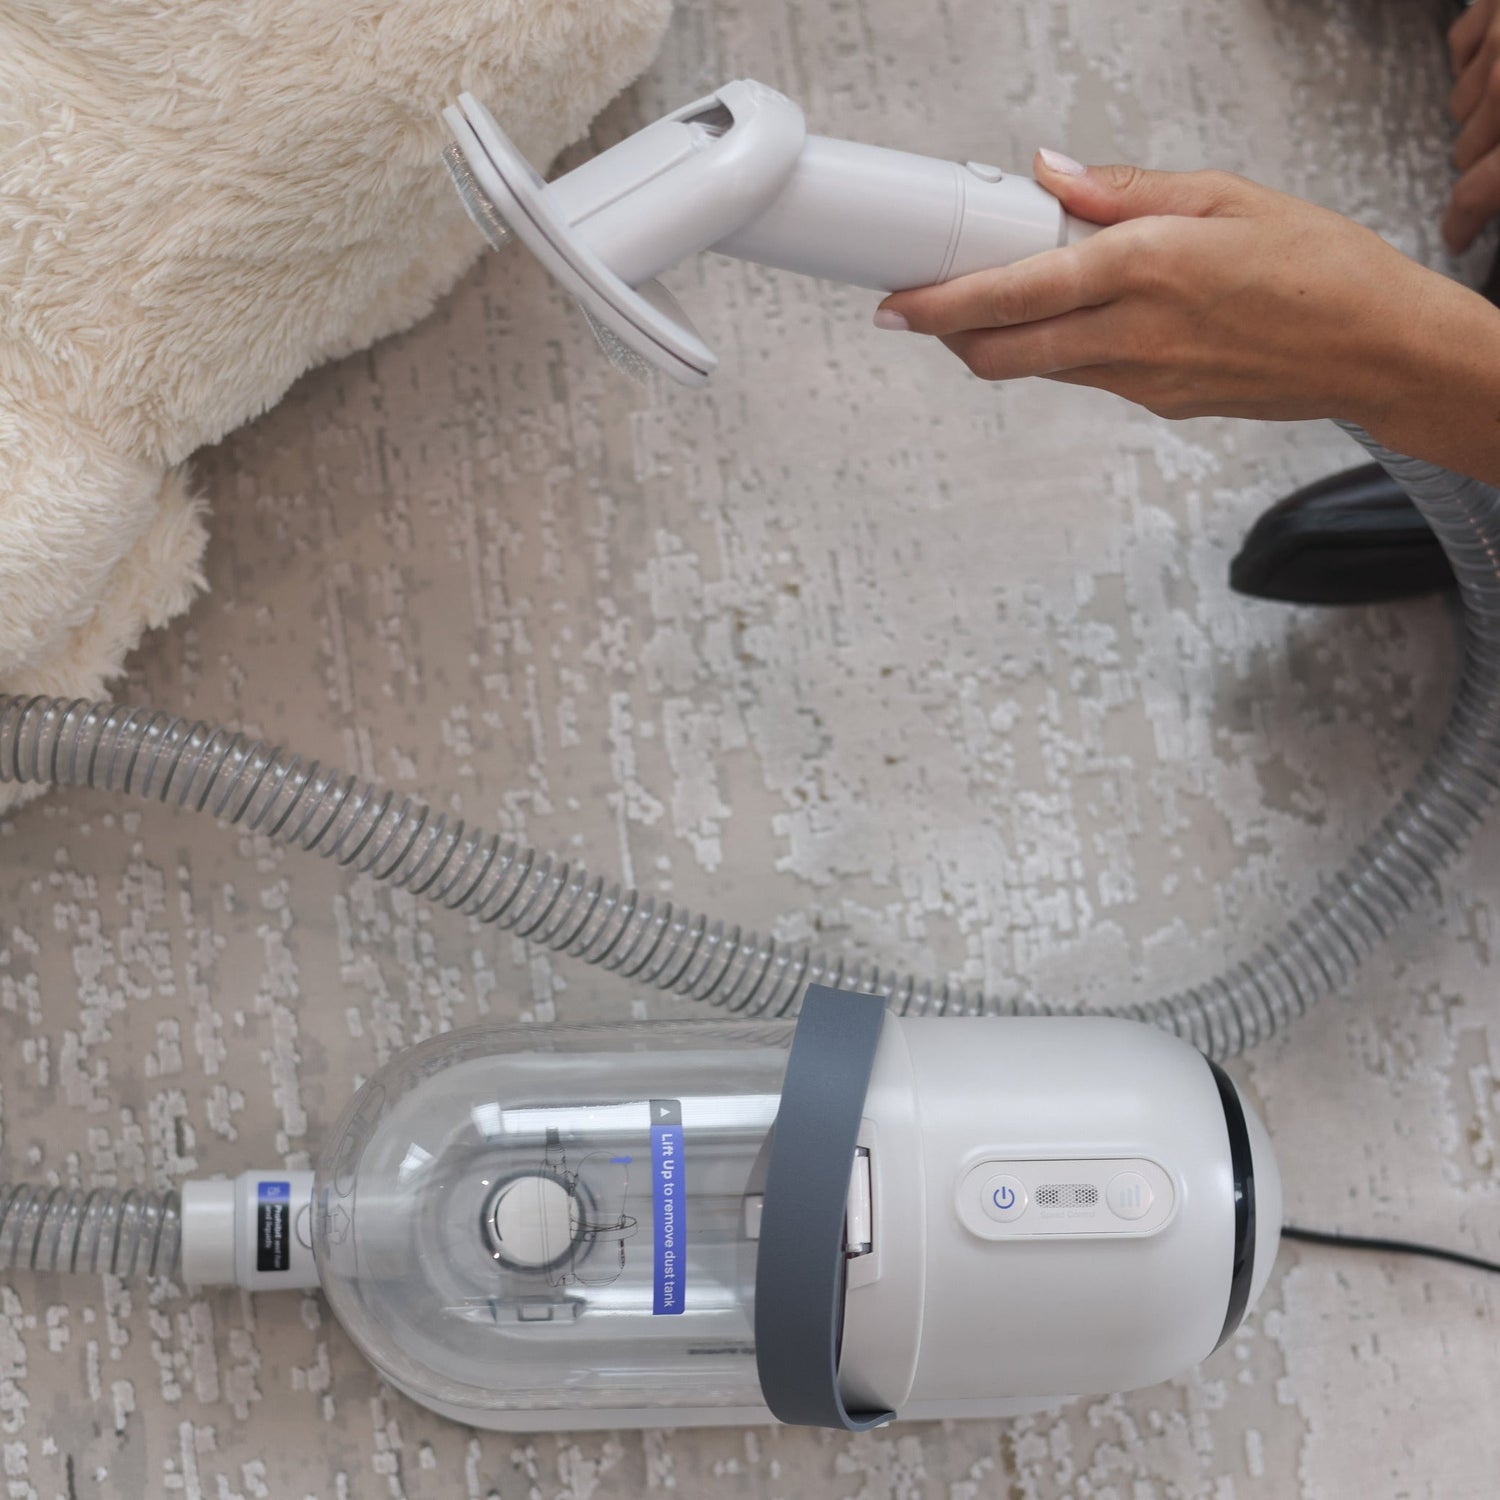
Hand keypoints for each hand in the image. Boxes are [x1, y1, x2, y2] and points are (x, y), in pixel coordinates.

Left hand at [874, 153, 1477, 435]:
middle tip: (921, 312)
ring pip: (1039, 370)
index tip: (896, 303)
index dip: (941, 305)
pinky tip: (1074, 323)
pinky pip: (1084, 380)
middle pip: (1003, 353)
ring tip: (995, 305)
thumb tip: (1049, 174)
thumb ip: (1123, 190)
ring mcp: (1141, 380)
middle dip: (949, 337)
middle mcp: (1132, 333)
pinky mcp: (1156, 405)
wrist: (1375, 349)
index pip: (1012, 293)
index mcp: (1143, 268)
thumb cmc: (1316, 266)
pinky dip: (1059, 354)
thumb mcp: (1224, 195)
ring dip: (1002, 344)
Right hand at [1448, 0, 1499, 253]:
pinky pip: (1461, 47)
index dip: (1462, 223)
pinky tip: (1499, 60)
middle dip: (1487, 159)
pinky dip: (1475, 61)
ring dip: (1484, 111)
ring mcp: (1499, 40)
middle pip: (1466, 150)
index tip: (1456, 238)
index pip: (1476, 194)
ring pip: (1461, 102)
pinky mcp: (1492, 2)